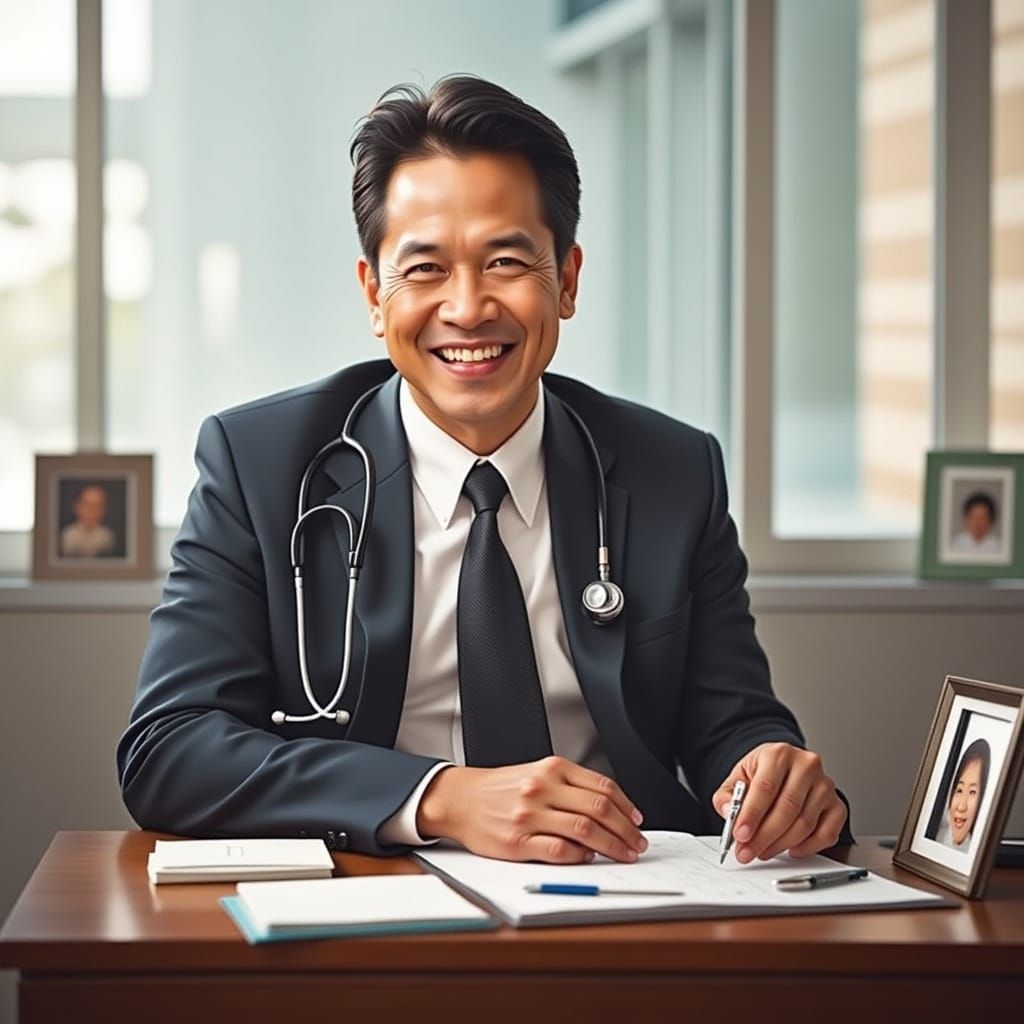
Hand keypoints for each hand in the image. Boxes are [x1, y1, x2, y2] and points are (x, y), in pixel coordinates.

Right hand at [416, 756, 646, 863]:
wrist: (461, 799)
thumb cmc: (501, 789)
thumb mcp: (537, 773)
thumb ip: (570, 786)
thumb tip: (610, 810)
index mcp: (551, 769)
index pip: (602, 787)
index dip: (627, 806)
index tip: (637, 820)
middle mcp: (542, 788)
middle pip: (599, 810)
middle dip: (625, 830)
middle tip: (637, 843)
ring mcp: (529, 816)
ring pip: (585, 831)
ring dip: (611, 846)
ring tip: (622, 854)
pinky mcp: (517, 842)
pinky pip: (559, 851)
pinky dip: (579, 857)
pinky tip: (588, 858)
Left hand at [713, 742, 846, 862]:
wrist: (784, 768)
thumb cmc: (762, 774)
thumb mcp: (738, 778)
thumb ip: (728, 796)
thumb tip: (729, 814)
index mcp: (779, 754)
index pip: (765, 787)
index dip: (752, 814)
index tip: (740, 835)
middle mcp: (806, 766)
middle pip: (787, 808)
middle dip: (764, 836)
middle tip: (747, 852)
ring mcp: (825, 786)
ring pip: (805, 824)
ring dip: (781, 844)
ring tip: (762, 852)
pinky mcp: (837, 805)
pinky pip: (827, 833)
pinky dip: (808, 847)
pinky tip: (790, 850)